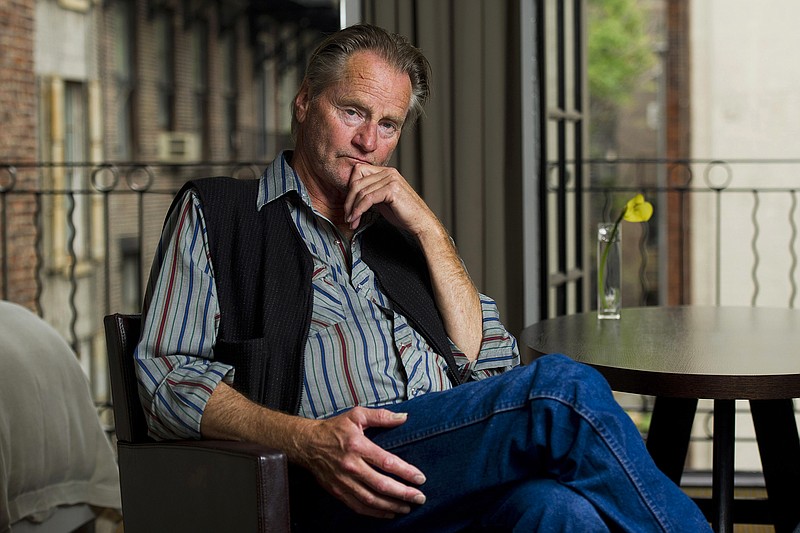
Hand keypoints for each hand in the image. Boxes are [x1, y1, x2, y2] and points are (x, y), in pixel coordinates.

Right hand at [297, 407, 426, 518]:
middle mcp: (351, 466)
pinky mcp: (337, 491)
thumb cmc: (334, 428)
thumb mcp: (357, 415)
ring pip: (371, 499)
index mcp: (358, 446)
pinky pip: (358, 506)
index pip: (386, 462)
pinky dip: (375, 513)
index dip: (405, 472)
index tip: (420, 478)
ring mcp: (343, 481)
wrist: (307, 444)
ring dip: (392, 506)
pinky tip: (388, 513)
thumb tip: (403, 417)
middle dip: (404, 493)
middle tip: (420, 498)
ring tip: (408, 507)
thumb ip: (381, 416)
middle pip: (381, 485)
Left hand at [344, 164, 434, 235]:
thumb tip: (353, 196)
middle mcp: (389, 172)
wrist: (421, 222)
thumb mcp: (383, 200)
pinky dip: (359, 210)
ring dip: (353, 209)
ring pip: (361, 191)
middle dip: (349, 201)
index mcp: (386, 172)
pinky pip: (368, 198)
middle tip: (348, 216)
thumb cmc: (403, 214)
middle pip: (357, 181)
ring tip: (352, 221)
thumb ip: (371, 193)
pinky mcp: (392, 189)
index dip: (350, 189)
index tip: (349, 205)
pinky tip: (356, 219)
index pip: (358, 172)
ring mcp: (391, 179)